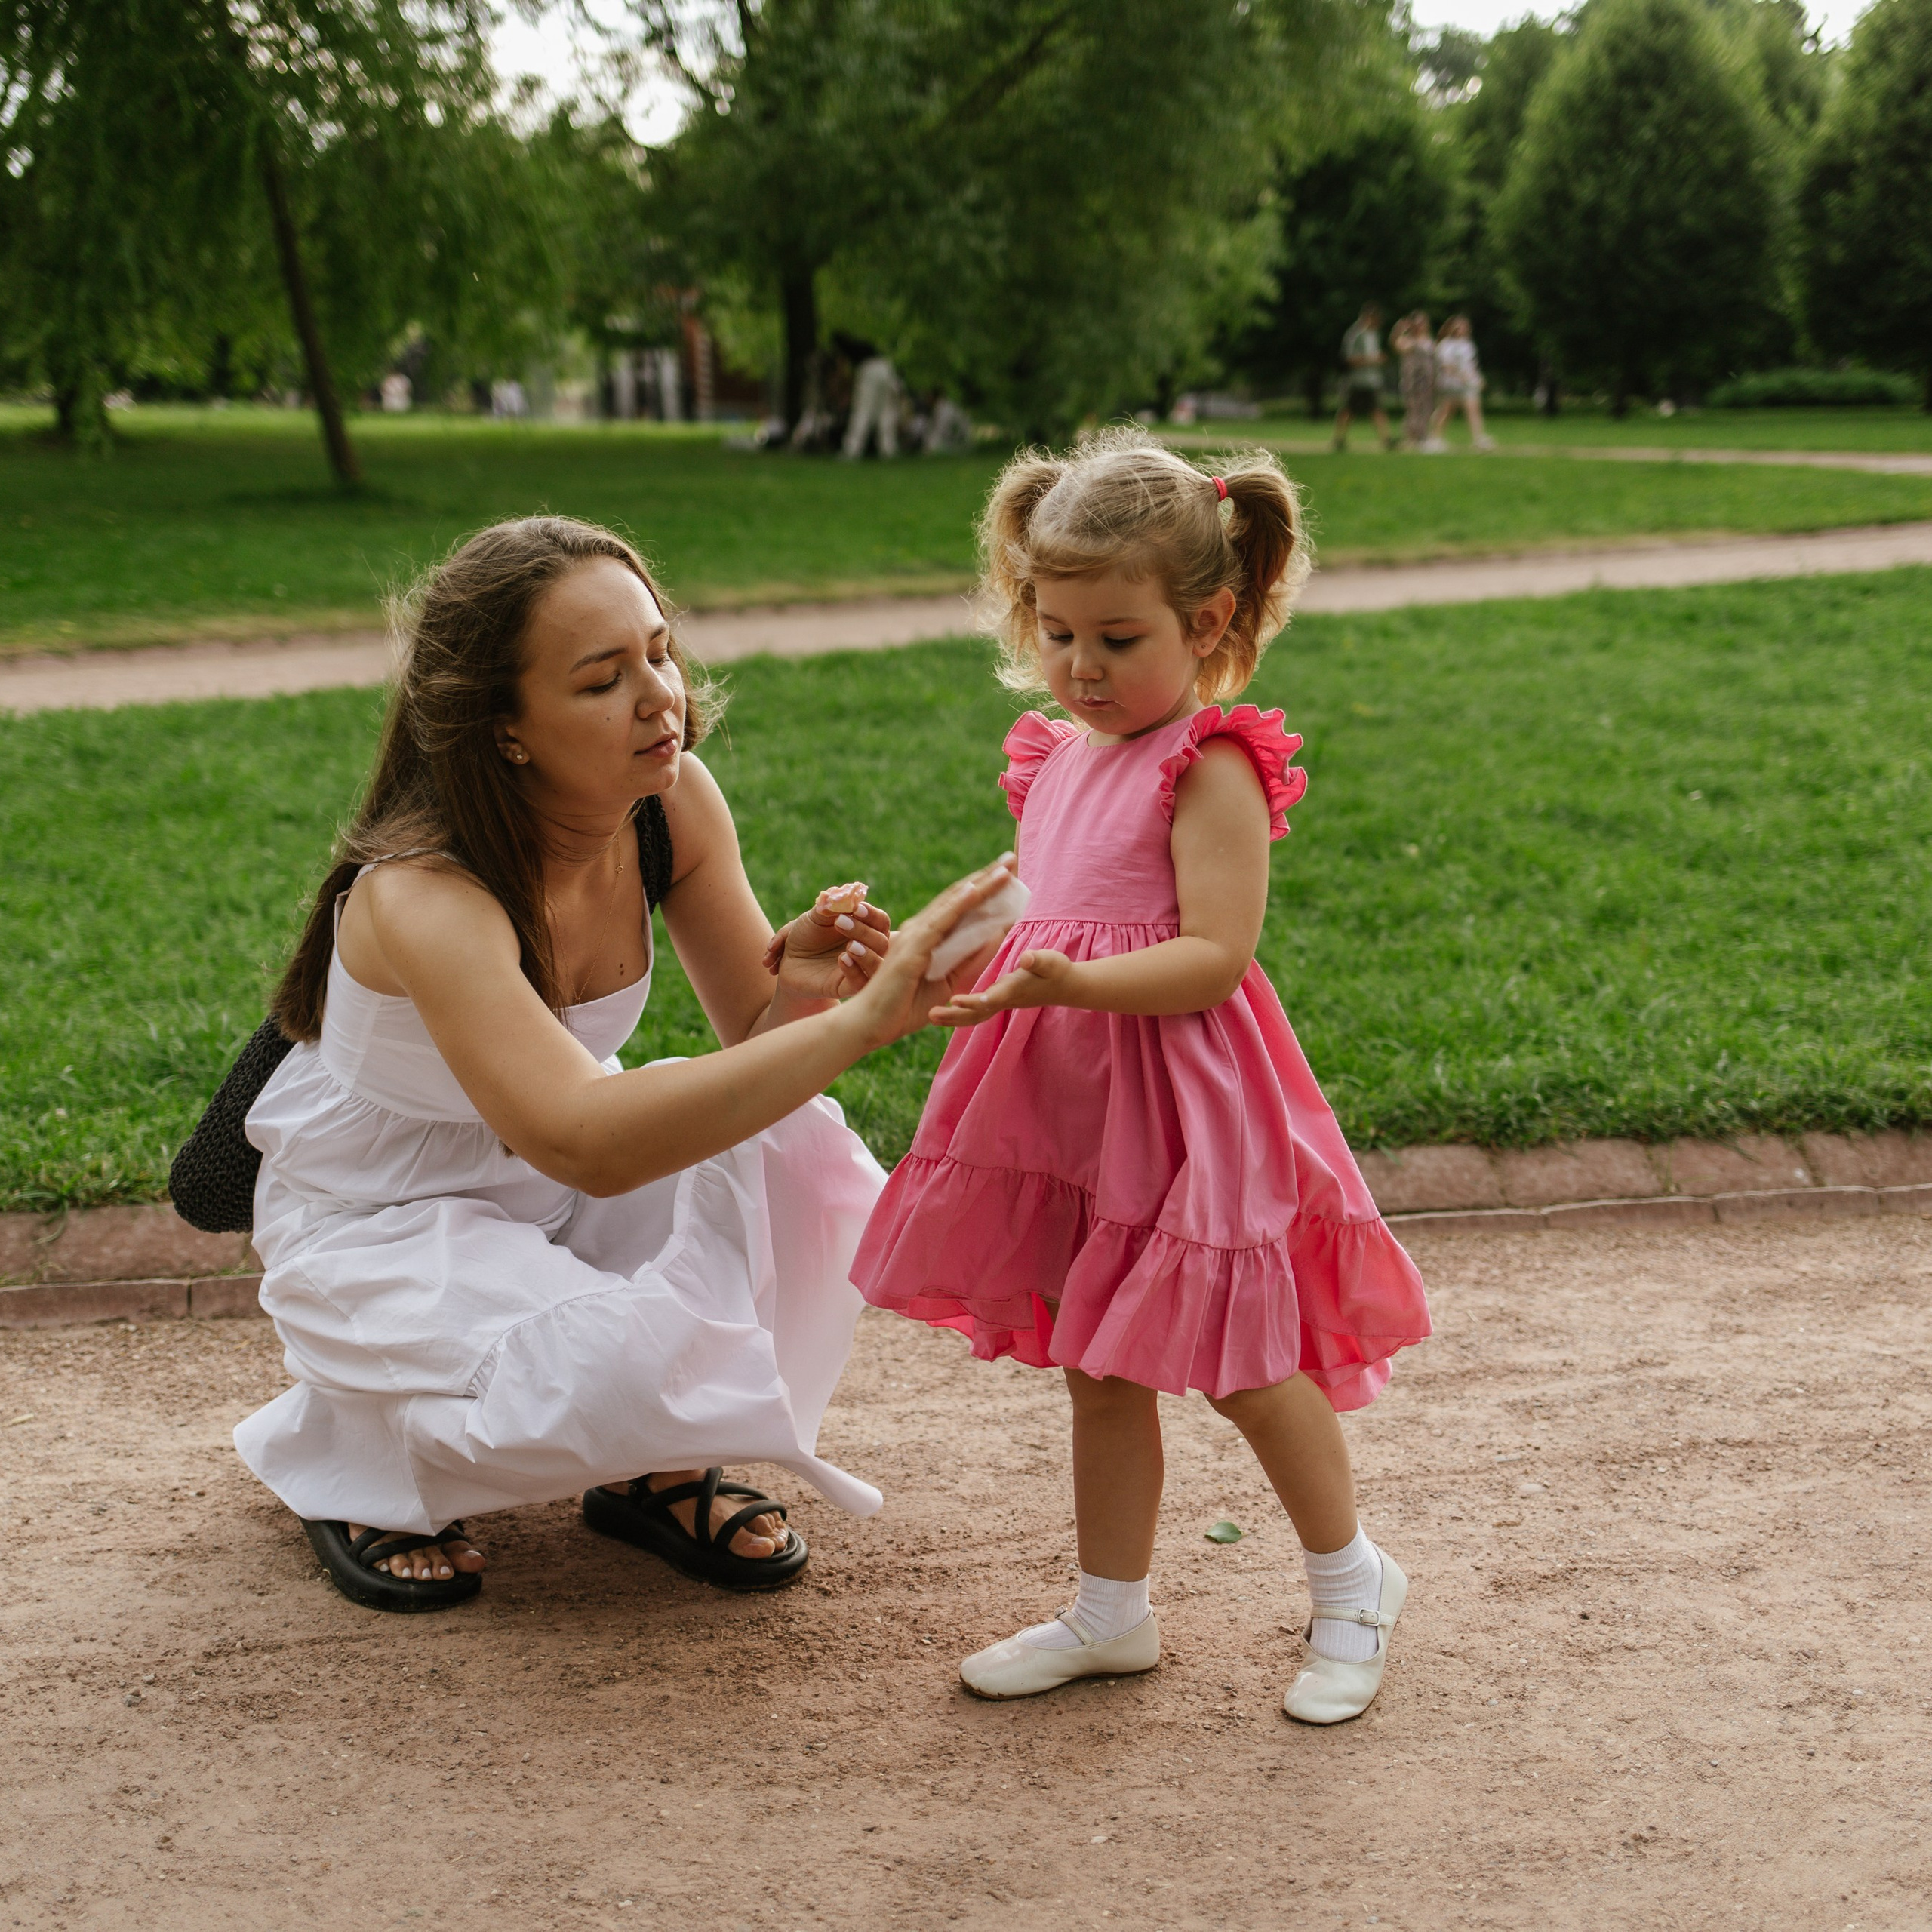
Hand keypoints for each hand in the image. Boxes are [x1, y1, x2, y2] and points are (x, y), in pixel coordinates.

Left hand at [763, 882, 890, 1001]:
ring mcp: (859, 970)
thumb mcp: (817, 916)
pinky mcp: (846, 987)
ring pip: (878, 966)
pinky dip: (855, 971)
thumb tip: (849, 894)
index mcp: (866, 930)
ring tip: (850, 946)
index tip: (856, 908)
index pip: (882, 922)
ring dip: (867, 954)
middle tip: (840, 922)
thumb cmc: (807, 935)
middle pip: (882, 942)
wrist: (789, 959)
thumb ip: (833, 905)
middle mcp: (868, 950)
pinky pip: (861, 983)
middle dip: (864, 931)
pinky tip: (842, 959)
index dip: (872, 915)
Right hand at [846, 857, 1018, 1045]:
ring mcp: (914, 936)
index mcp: (927, 937)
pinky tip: (976, 890)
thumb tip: (995, 937)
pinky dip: (959, 905)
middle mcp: (920, 929)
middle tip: (1012, 858)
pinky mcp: (911, 949)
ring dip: (980, 884)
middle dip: (987, 877)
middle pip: (959, 897)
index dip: (984, 888)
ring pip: (953, 903)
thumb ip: (968, 961)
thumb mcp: (946, 983)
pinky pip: (940, 922)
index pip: (960, 906)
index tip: (1006, 873)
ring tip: (1005, 868)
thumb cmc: (902, 1007)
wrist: (868, 1024)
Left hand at [930, 948, 1074, 1025]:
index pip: (993, 998)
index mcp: (1014, 990)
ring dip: (952, 1018)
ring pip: (973, 1016)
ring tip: (930, 1016)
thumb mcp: (1051, 962)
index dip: (975, 1001)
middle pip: (977, 1014)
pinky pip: (975, 1011)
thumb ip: (1039, 961)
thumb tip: (1026, 958)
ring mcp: (1001, 1003)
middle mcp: (1004, 1000)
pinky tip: (942, 1011)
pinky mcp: (998, 1000)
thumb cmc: (1057, 971)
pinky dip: (958, 1013)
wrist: (1065, 987)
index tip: (956, 1001)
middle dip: (954, 1016)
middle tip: (931, 1015)